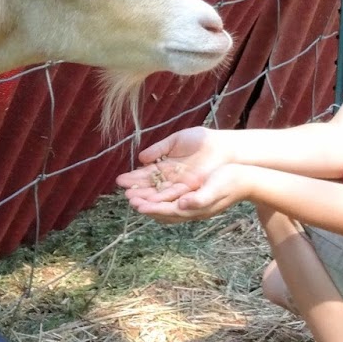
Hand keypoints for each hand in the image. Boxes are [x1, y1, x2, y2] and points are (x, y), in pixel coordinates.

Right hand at [115, 127, 229, 202]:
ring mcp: (182, 185)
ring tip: (132, 201)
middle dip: (138, 190)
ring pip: (161, 194)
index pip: (147, 174)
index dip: (134, 178)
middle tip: (123, 194)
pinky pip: (175, 196)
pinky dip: (162, 199)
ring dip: (147, 199)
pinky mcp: (192, 189)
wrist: (222, 146)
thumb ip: (159, 149)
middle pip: (152, 187)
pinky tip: (150, 201)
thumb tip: (141, 158)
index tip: (120, 181)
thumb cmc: (201, 140)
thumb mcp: (175, 141)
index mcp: (167, 165)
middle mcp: (172, 178)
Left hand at [122, 162, 249, 222]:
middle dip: (145, 205)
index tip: (136, 204)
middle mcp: (191, 209)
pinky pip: (171, 198)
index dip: (151, 208)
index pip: (168, 212)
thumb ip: (200, 199)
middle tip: (129, 198)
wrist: (247, 179)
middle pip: (163, 211)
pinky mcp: (192, 196)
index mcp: (195, 209)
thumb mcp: (216, 188)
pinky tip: (151, 189)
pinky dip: (158, 195)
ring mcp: (192, 204)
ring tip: (134, 194)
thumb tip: (182, 204)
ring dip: (149, 200)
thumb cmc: (232, 182)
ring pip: (165, 205)